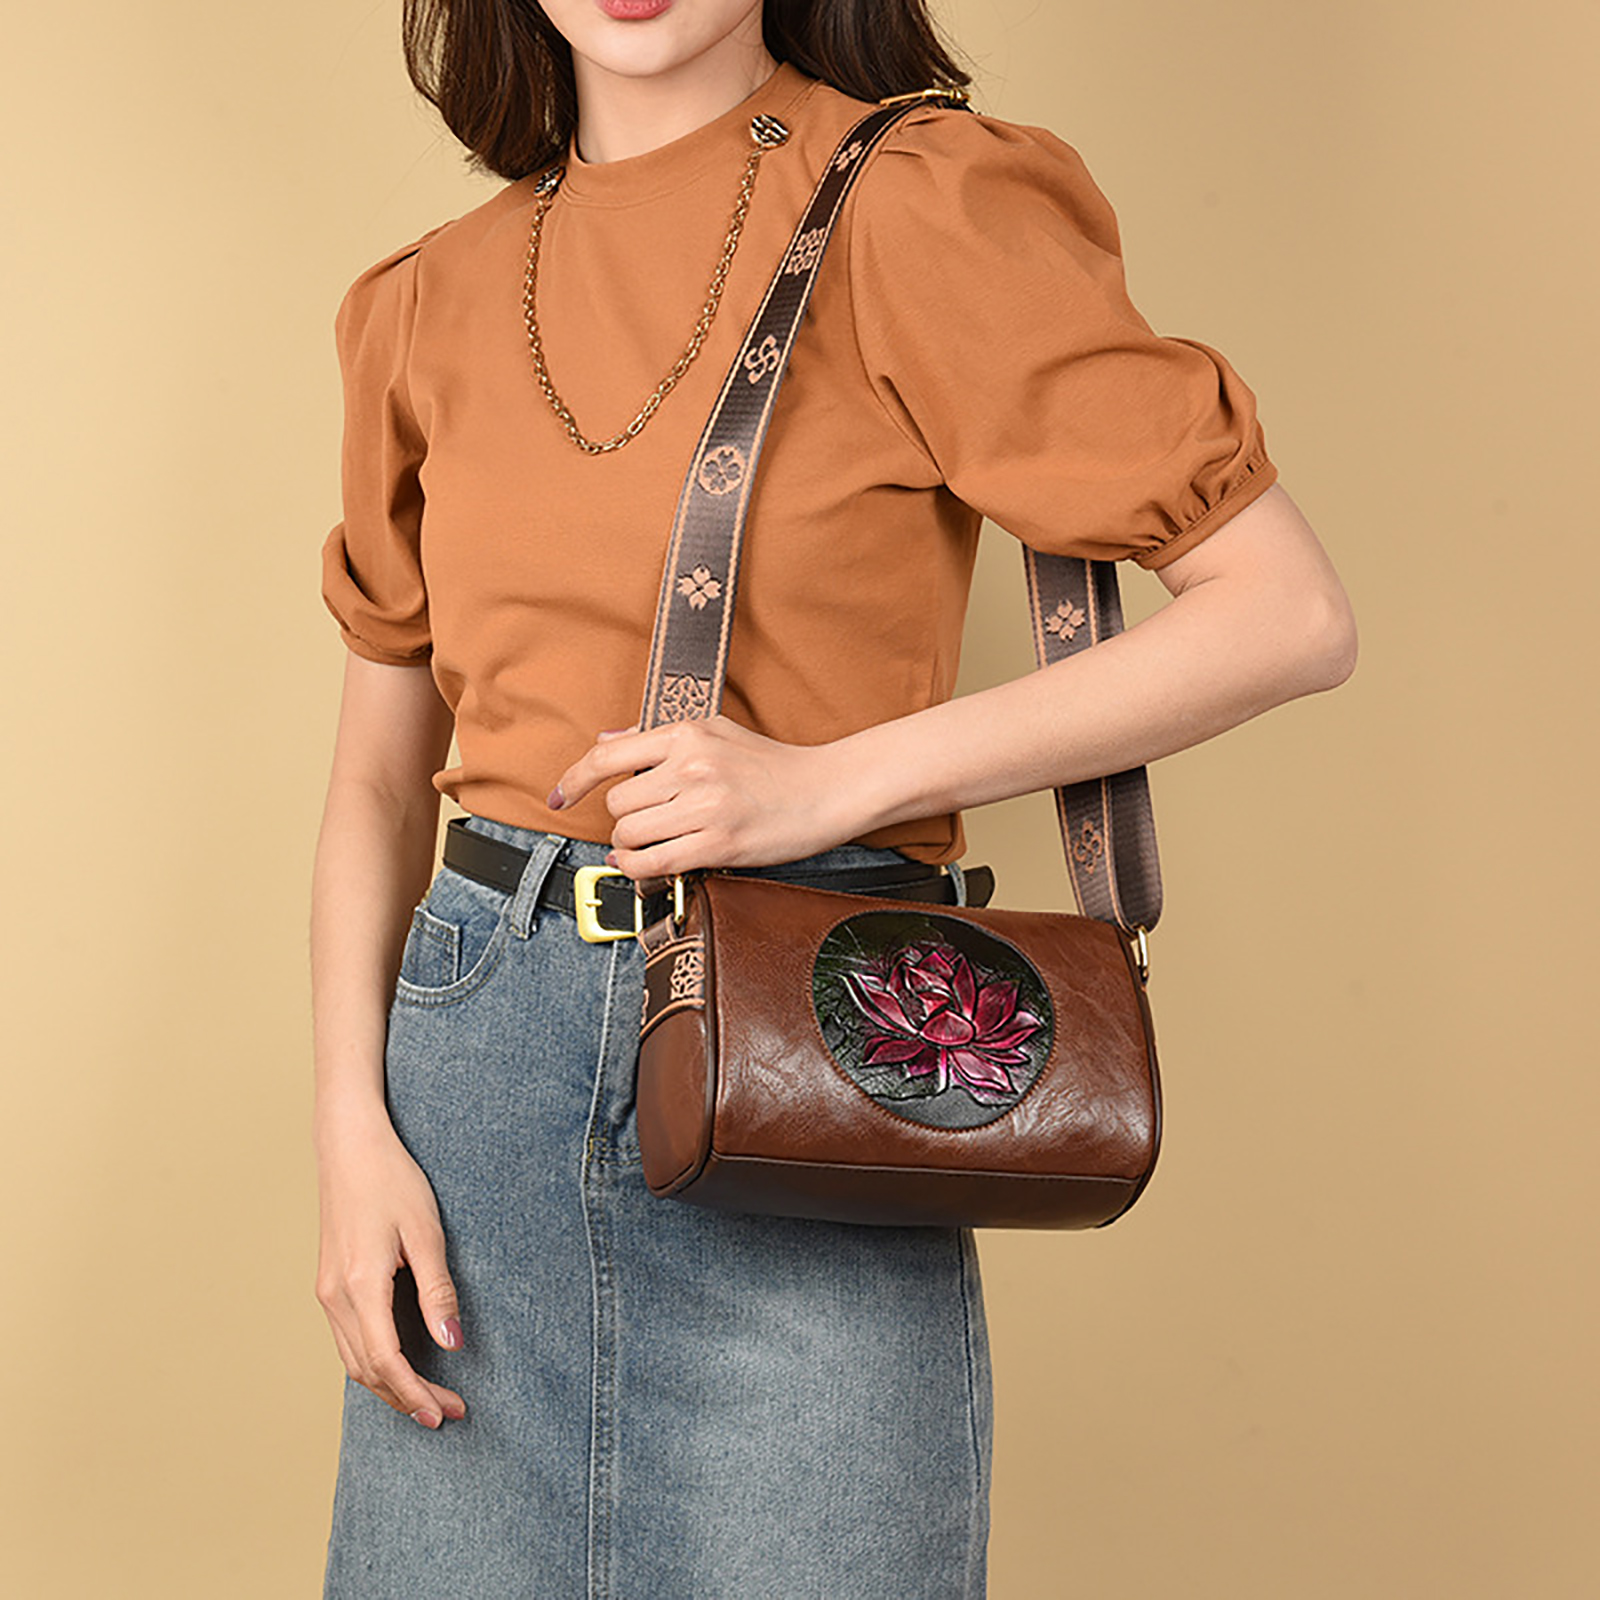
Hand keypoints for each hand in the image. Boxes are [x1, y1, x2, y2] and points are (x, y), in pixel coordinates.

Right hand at [314, 1109, 466, 1430]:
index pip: (387, 1361)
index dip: (416, 1393)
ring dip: (389, 1386)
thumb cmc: (392, 1180)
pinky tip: (399, 1366)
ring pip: (353, 1360)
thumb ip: (438, 1291)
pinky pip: (348, 1340)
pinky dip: (373, 1363)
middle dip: (407, 1399)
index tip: (446, 1413)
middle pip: (367, 1370)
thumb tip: (452, 1344)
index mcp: (360, 1285)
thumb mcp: (426, 1232)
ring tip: (428, 1399)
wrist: (349, 1146)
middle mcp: (335, 1296)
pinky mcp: (328, 1284)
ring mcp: (326, 1292)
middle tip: (448, 1413)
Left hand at [552, 716, 860, 878]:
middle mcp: (693, 766)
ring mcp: (705, 806)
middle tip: (647, 820)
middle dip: (624, 816)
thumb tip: (605, 742)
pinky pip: (652, 863)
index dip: (573, 779)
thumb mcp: (717, 732)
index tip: (558, 796)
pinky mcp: (718, 843)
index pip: (607, 756)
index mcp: (688, 734)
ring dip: (630, 844)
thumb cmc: (773, 764)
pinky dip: (637, 868)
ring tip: (652, 841)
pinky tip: (644, 863)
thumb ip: (657, 737)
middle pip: (617, 802)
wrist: (827, 790)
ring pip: (629, 833)